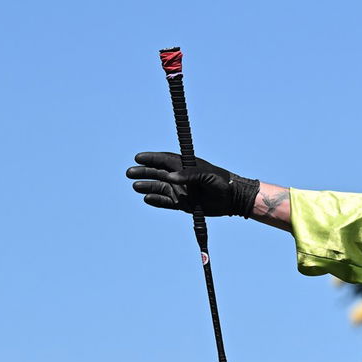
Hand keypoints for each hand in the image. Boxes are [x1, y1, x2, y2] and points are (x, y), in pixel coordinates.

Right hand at [127, 152, 259, 217]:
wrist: (232, 199)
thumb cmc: (221, 182)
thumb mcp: (207, 176)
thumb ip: (189, 175)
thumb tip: (170, 178)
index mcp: (185, 166)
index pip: (164, 160)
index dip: (151, 158)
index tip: (138, 158)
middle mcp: (180, 177)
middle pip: (157, 173)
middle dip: (143, 172)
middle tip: (129, 172)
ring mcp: (180, 190)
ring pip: (159, 187)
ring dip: (146, 186)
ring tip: (135, 186)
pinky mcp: (183, 204)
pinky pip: (166, 202)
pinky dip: (156, 200)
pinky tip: (146, 198)